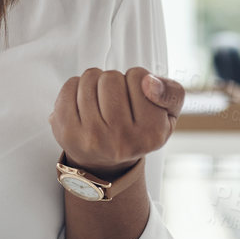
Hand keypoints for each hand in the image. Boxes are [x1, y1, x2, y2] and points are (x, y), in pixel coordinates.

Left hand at [49, 67, 184, 177]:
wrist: (105, 161)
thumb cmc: (138, 130)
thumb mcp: (168, 114)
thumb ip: (172, 93)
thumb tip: (150, 82)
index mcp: (152, 134)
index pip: (140, 77)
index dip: (137, 80)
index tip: (136, 97)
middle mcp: (122, 140)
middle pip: (111, 78)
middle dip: (113, 81)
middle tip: (115, 99)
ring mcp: (92, 138)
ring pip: (89, 79)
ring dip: (94, 82)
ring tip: (100, 101)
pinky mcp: (67, 132)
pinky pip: (69, 86)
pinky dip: (75, 87)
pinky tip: (83, 103)